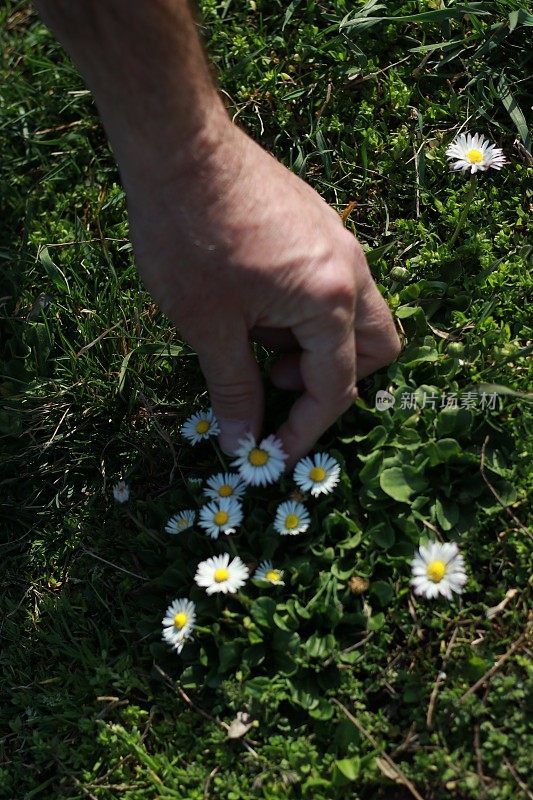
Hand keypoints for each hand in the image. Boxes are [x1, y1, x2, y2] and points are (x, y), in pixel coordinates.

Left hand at [122, 116, 399, 464]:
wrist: (178, 143)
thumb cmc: (187, 237)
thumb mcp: (208, 326)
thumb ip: (234, 388)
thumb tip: (241, 440)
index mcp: (331, 300)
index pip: (336, 387)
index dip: (304, 429)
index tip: (272, 452)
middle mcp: (351, 269)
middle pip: (376, 349)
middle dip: (333, 379)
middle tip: (276, 376)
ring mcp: (339, 240)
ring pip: (355, 313)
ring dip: (315, 342)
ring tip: (253, 330)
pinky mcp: (320, 223)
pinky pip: (334, 282)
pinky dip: (306, 309)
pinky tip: (254, 297)